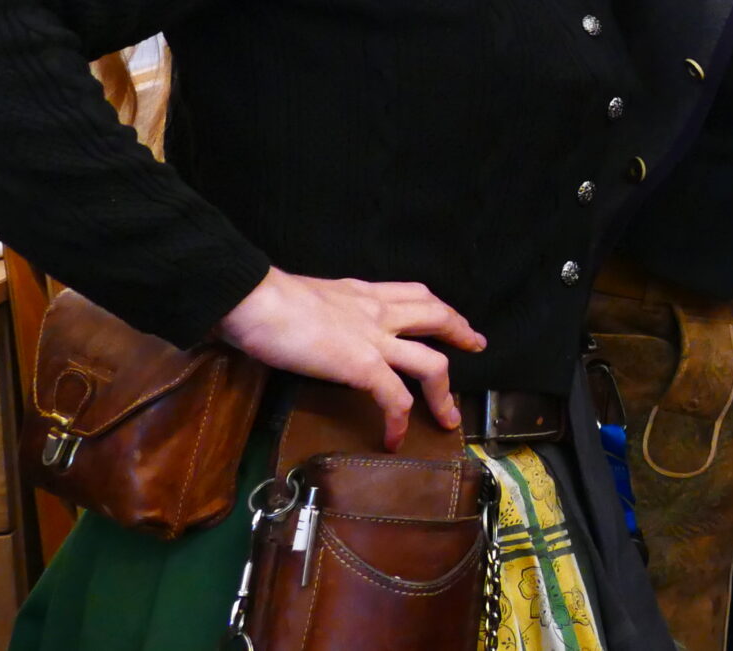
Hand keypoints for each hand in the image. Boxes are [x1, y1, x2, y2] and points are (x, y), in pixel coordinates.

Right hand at [217, 268, 485, 449]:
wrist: (255, 300)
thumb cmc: (266, 298)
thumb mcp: (309, 296)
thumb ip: (325, 310)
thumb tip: (314, 325)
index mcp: (363, 293)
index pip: (413, 293)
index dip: (437, 305)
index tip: (450, 315)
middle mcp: (378, 312)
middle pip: (437, 318)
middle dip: (460, 332)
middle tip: (476, 345)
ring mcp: (375, 340)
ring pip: (431, 363)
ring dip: (444, 394)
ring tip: (450, 417)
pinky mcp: (362, 366)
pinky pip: (394, 398)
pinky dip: (400, 420)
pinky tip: (395, 440)